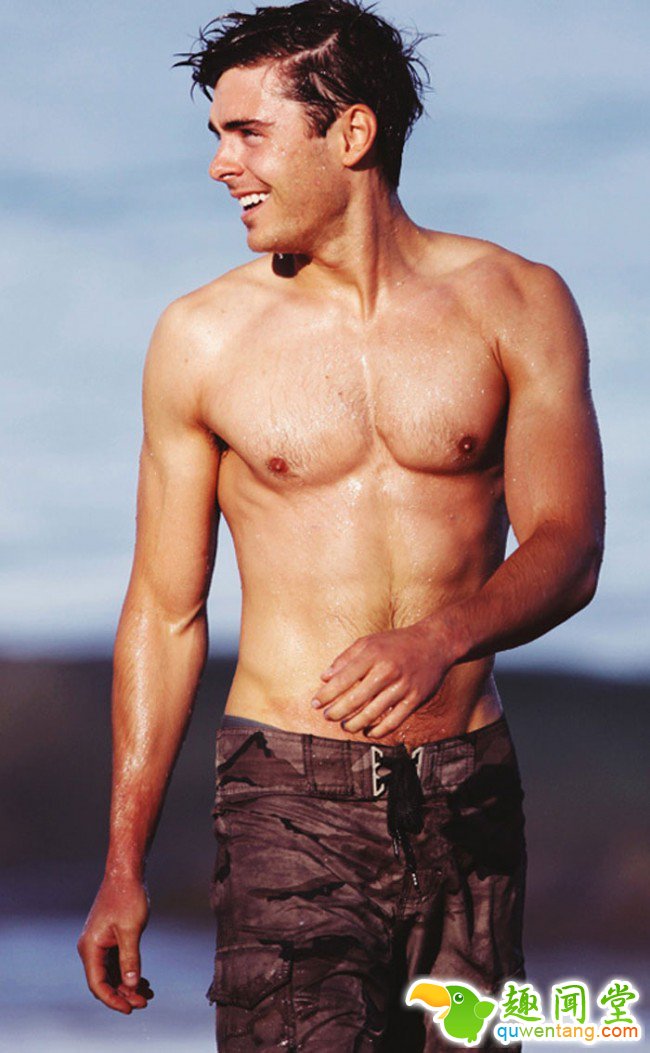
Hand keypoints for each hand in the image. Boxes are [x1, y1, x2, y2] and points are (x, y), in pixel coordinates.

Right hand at [77, 875, 152, 1013]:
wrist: (125, 873)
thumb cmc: (127, 897)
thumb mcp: (131, 930)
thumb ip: (130, 958)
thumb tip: (131, 984)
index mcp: (90, 947)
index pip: (98, 983)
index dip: (113, 999)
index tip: (130, 1009)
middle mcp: (91, 948)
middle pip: (104, 981)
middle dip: (123, 994)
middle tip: (144, 1002)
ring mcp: (99, 943)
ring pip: (111, 973)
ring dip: (127, 985)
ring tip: (147, 994)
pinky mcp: (108, 939)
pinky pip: (116, 962)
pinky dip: (128, 972)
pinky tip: (143, 980)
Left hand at [310, 622, 453, 736]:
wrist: (434, 643)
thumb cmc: (396, 643)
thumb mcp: (368, 642)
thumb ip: (345, 658)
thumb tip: (324, 678)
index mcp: (372, 655)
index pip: (342, 679)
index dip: (326, 694)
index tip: (315, 704)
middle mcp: (387, 670)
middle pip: (355, 700)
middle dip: (337, 712)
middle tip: (328, 717)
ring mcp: (402, 686)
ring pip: (372, 714)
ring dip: (354, 724)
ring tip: (345, 726)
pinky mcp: (415, 699)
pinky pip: (393, 721)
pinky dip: (378, 730)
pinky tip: (368, 731)